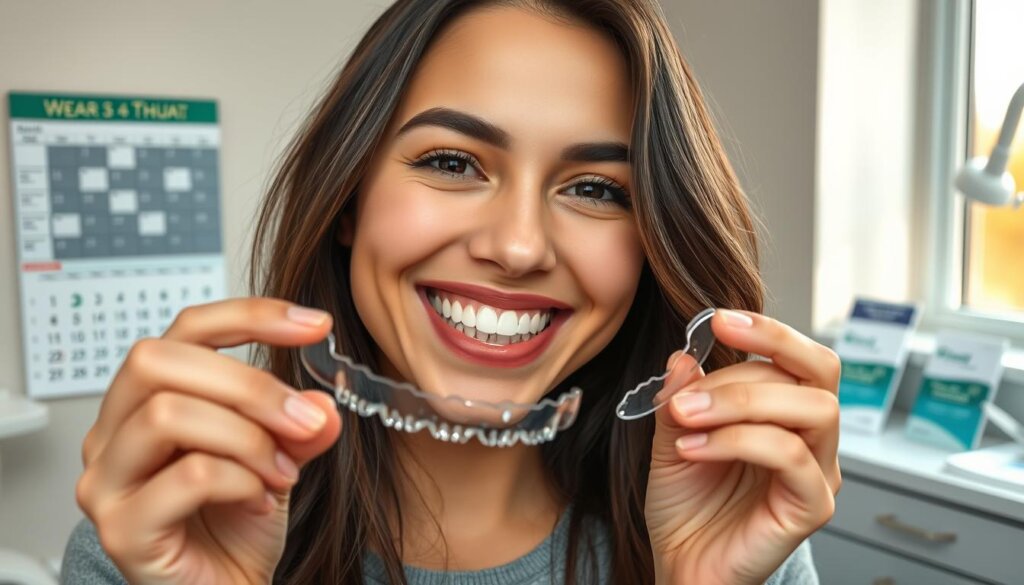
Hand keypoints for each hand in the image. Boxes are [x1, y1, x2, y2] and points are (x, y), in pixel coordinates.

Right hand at [75, 298, 342, 583]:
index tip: (317, 326)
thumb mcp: (280, 457)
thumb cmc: (237, 524)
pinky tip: (261, 502)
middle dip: (250, 385)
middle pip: (161, 360)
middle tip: (304, 421)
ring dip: (248, 438)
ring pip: (168, 413)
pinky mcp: (120, 528)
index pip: (186, 328)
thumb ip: (298, 423)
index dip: (252, 316)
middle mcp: (111, 432)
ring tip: (283, 474)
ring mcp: (106, 481)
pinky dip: (242, 481)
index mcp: (146, 399)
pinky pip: (188, 475)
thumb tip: (325, 402)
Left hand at [644, 309, 840, 584]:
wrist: (682, 565)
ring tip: (686, 415)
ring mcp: (817, 473)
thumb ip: (682, 394)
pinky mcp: (811, 507)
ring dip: (740, 401)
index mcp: (787, 414)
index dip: (767, 331)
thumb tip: (684, 353)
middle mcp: (812, 439)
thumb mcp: (673, 435)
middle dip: (757, 358)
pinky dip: (737, 440)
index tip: (718, 319)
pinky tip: (693, 447)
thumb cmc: (687, 505)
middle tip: (700, 367)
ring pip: (812, 410)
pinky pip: (790, 456)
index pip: (800, 358)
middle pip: (818, 373)